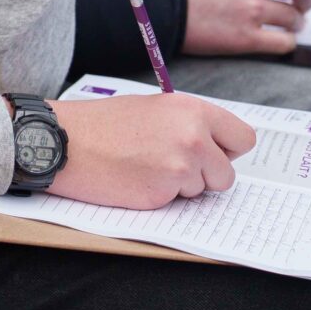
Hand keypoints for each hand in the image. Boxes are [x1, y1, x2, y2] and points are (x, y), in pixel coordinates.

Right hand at [46, 93, 255, 209]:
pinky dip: (162, 196)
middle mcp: (193, 137)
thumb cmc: (104, 124)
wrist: (67, 141)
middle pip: (227, 172)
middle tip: (174, 165)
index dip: (226, 149)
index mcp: (192, 110)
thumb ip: (188, 124)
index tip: (210, 152)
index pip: (243, 138)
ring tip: (147, 168)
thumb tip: (214, 144)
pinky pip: (178, 202)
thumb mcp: (154, 108)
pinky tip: (137, 179)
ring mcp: (180, 166)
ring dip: (182, 186)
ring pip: (203, 190)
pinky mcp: (164, 192)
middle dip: (207, 174)